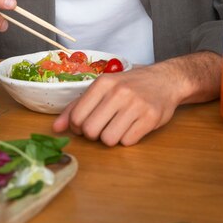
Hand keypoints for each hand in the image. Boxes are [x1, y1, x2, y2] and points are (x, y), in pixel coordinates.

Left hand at [52, 62, 181, 146]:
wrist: (166, 79)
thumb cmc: (131, 85)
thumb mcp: (104, 87)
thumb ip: (78, 105)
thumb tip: (56, 128)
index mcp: (104, 83)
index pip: (77, 116)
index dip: (78, 126)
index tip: (87, 123)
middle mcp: (119, 92)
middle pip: (90, 131)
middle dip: (94, 134)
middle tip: (104, 125)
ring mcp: (136, 105)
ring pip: (108, 139)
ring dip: (111, 138)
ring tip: (119, 125)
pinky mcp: (150, 118)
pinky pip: (127, 142)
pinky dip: (128, 139)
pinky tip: (133, 126)